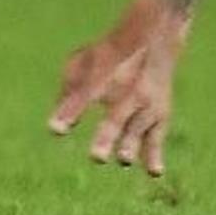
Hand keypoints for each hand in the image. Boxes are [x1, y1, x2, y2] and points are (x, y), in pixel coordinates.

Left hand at [51, 3, 190, 176]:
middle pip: (116, 119)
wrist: (151, 41)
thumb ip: (68, 92)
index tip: (56, 129)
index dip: (70, 112)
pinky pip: (157, 138)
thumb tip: (57, 128)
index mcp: (101, 76)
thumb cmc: (107, 56)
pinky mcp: (160, 116)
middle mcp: (126, 91)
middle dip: (106, 137)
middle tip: (97, 157)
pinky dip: (155, 155)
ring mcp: (145, 104)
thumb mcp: (81, 62)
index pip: (83, 96)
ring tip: (122, 159)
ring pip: (137, 130)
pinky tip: (153, 173)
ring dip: (130, 146)